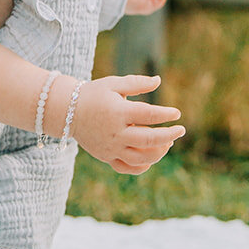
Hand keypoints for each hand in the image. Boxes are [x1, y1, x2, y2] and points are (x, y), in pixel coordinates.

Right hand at [70, 74, 184, 174]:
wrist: (67, 112)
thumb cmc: (94, 94)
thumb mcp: (114, 84)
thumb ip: (137, 83)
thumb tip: (159, 80)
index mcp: (118, 112)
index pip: (148, 115)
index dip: (166, 114)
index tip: (176, 113)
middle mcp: (115, 133)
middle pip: (149, 140)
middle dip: (169, 135)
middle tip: (181, 130)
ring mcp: (111, 148)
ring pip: (141, 158)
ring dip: (159, 152)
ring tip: (168, 142)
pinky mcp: (107, 157)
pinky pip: (128, 168)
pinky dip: (143, 166)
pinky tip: (152, 155)